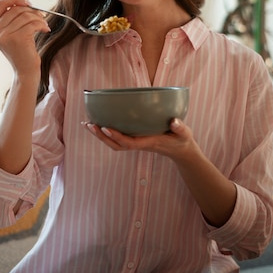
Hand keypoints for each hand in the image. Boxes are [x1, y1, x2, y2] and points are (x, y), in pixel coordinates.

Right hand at [0, 0, 50, 76]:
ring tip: (43, 24)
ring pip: (25, 15)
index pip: (1, 4)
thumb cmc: (23, 49)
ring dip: (38, 18)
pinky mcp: (16, 39)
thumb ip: (18, 9)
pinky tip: (45, 30)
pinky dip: (41, 25)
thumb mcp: (18, 28)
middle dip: (31, 10)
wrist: (26, 70)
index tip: (28, 3)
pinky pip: (32, 23)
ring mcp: (4, 36)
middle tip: (41, 15)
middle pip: (15, 8)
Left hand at [82, 117, 197, 160]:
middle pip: (116, 144)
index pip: (129, 143)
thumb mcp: (184, 134)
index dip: (116, 136)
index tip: (105, 127)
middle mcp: (139, 143)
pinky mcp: (135, 139)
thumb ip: (180, 128)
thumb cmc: (181, 140)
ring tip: (87, 124)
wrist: (180, 150)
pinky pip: (117, 138)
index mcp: (149, 142)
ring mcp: (136, 142)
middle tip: (89, 124)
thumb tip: (174, 121)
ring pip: (114, 142)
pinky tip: (99, 123)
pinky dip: (106, 132)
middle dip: (101, 136)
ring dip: (100, 134)